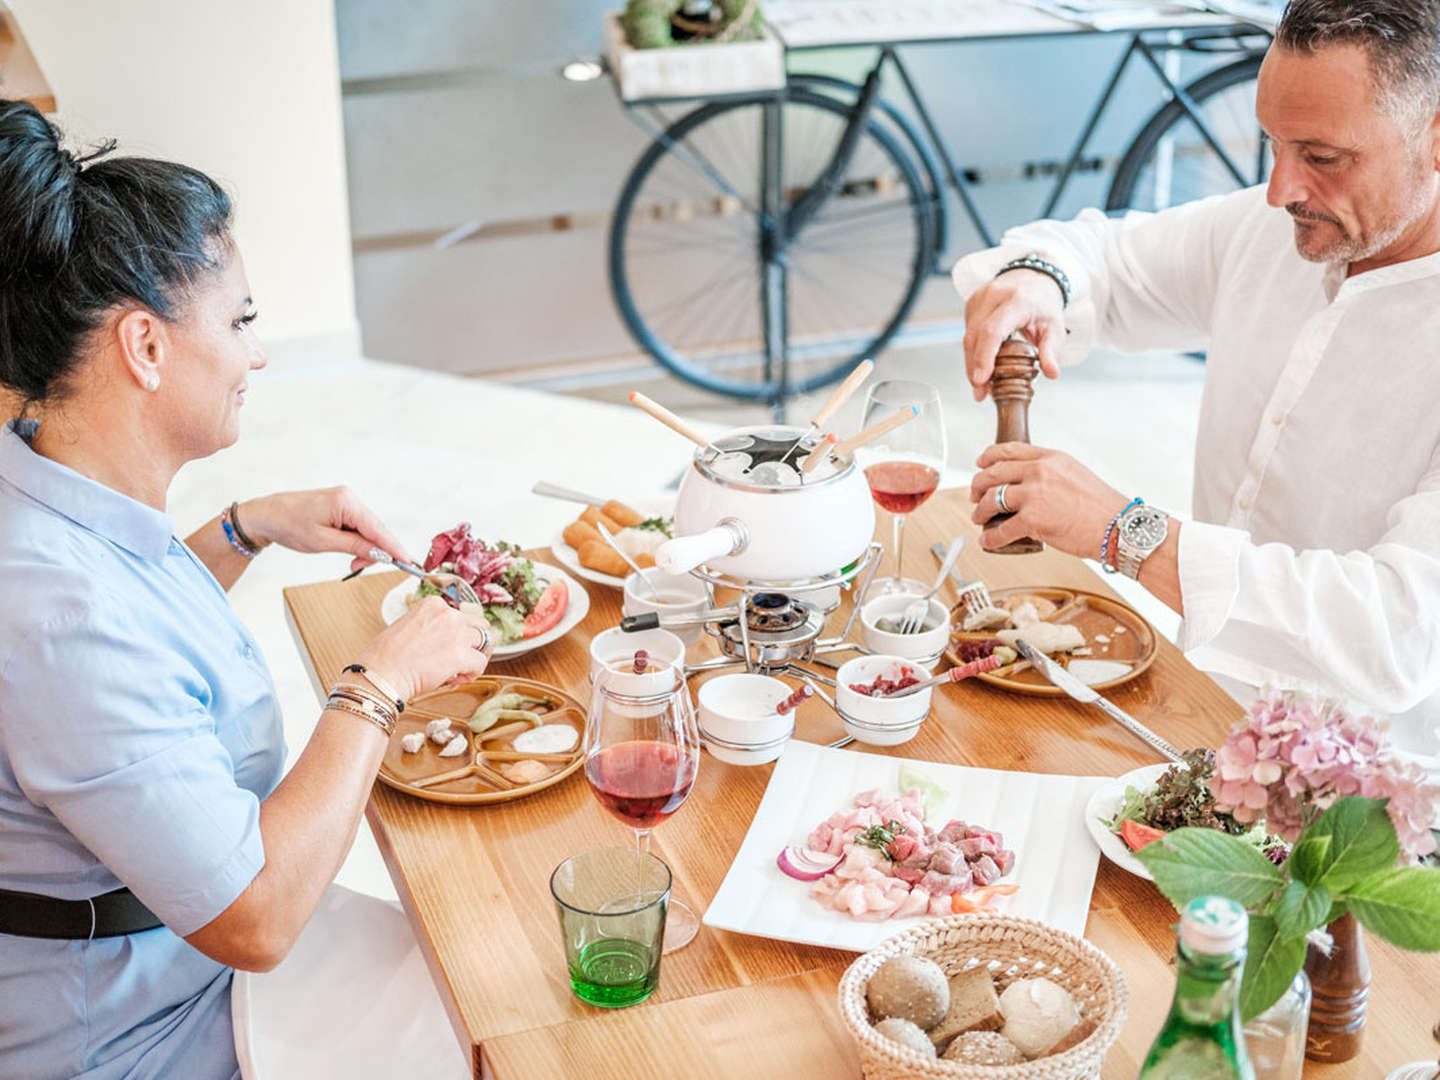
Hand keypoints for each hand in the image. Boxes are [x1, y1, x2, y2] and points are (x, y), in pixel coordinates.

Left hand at [237, 488, 412, 571]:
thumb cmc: (289, 525)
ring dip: (365, 548)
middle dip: (375, 551)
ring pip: (368, 529)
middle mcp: (350, 497)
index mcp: (346, 502)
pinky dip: (358, 541)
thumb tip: (381, 554)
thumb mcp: (323, 542)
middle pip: (376, 529)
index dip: (394, 547)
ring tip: (352, 564)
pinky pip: (358, 526)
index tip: (408, 562)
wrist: (266, 515)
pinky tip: (351, 552)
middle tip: (359, 569)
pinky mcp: (341, 506)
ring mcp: (346, 500)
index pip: (378, 528)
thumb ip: (355, 546)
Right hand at [351, 597, 494, 701]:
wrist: (379, 675)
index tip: (451, 647)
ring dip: (476, 658)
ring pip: (485, 643)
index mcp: (433, 604)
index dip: (461, 634)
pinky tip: (458, 679)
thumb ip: (432, 628)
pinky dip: (473, 673)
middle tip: (468, 658)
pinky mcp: (460, 654)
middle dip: (477, 643)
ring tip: (461, 671)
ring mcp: (456, 633)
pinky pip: (480, 663)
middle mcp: (448, 614)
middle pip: (480, 625)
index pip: (462, 615)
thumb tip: (450, 643)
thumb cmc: (386, 658)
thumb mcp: (409, 627)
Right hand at [962, 270, 1064, 401]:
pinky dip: (972, 352)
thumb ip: (1051, 351)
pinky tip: (981, 366)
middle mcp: (994, 296)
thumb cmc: (1043, 304)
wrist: (1033, 278)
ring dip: (971, 363)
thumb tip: (1052, 374)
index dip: (984, 356)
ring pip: (968, 337)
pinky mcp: (971, 304)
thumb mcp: (1055, 327)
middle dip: (975, 368)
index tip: (981, 379)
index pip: (993, 330)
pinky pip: (967, 332)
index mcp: (1018, 301)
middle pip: (975, 336)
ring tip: (981, 386)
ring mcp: (979, 298)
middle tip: (980, 393)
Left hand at [970, 444, 1127, 558]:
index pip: (1010, 450)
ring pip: (991, 499)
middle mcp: (1040, 471)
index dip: (989, 456)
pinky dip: (990, 537)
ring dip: (979, 511)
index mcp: (1051, 458)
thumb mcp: (1076, 474)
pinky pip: (1001, 529)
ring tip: (978, 518)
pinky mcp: (1033, 520)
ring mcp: (1034, 495)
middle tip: (975, 495)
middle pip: (993, 473)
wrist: (1118, 528)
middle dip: (978, 485)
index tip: (981, 463)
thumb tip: (1033, 482)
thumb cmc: (1102, 507)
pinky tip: (987, 541)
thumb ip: (1052, 473)